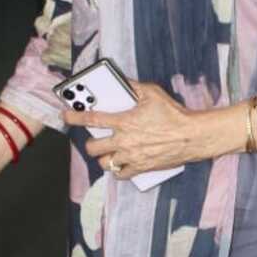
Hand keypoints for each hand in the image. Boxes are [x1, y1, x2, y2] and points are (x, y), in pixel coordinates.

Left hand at [60, 79, 201, 178]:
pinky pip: (120, 174)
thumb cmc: (173, 114)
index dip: (74, 117)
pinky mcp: (141, 168)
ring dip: (103, 158)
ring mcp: (131, 157)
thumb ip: (133, 87)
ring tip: (108, 152)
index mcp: (124, 121)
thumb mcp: (153, 93)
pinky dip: (117, 171)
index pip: (91, 120)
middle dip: (90, 143)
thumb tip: (122, 81)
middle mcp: (124, 141)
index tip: (65, 116)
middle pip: (93, 147)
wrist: (191, 136)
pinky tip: (120, 165)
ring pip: (104, 163)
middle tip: (94, 140)